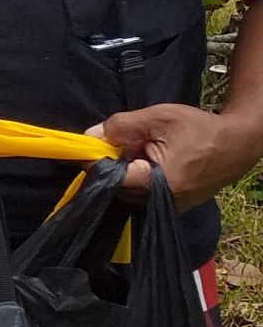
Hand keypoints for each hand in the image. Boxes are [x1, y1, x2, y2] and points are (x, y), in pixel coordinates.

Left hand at [91, 102, 262, 210]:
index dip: (96, 162)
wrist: (238, 143)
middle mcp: (161, 202)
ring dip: (126, 174)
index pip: (111, 179)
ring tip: (136, 153)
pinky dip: (139, 180)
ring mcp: (169, 208)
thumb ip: (121, 126)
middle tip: (114, 147)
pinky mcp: (175, 207)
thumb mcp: (157, 118)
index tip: (88, 149)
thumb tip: (90, 136)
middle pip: (118, 189)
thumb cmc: (199, 129)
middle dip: (110, 168)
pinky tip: (147, 162)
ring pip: (130, 194)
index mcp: (157, 183)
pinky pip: (145, 197)